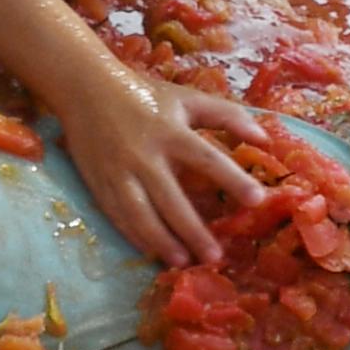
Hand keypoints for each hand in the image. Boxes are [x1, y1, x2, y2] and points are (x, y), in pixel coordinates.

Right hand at [55, 64, 265, 264]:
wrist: (84, 88)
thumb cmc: (144, 94)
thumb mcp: (187, 98)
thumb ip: (227, 115)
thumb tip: (265, 138)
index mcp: (171, 132)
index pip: (207, 159)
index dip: (233, 180)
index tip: (257, 200)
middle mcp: (145, 156)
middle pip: (171, 200)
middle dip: (193, 231)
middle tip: (215, 256)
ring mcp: (119, 172)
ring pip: (140, 214)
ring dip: (161, 241)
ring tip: (182, 261)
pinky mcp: (98, 183)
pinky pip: (118, 215)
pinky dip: (134, 236)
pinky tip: (150, 251)